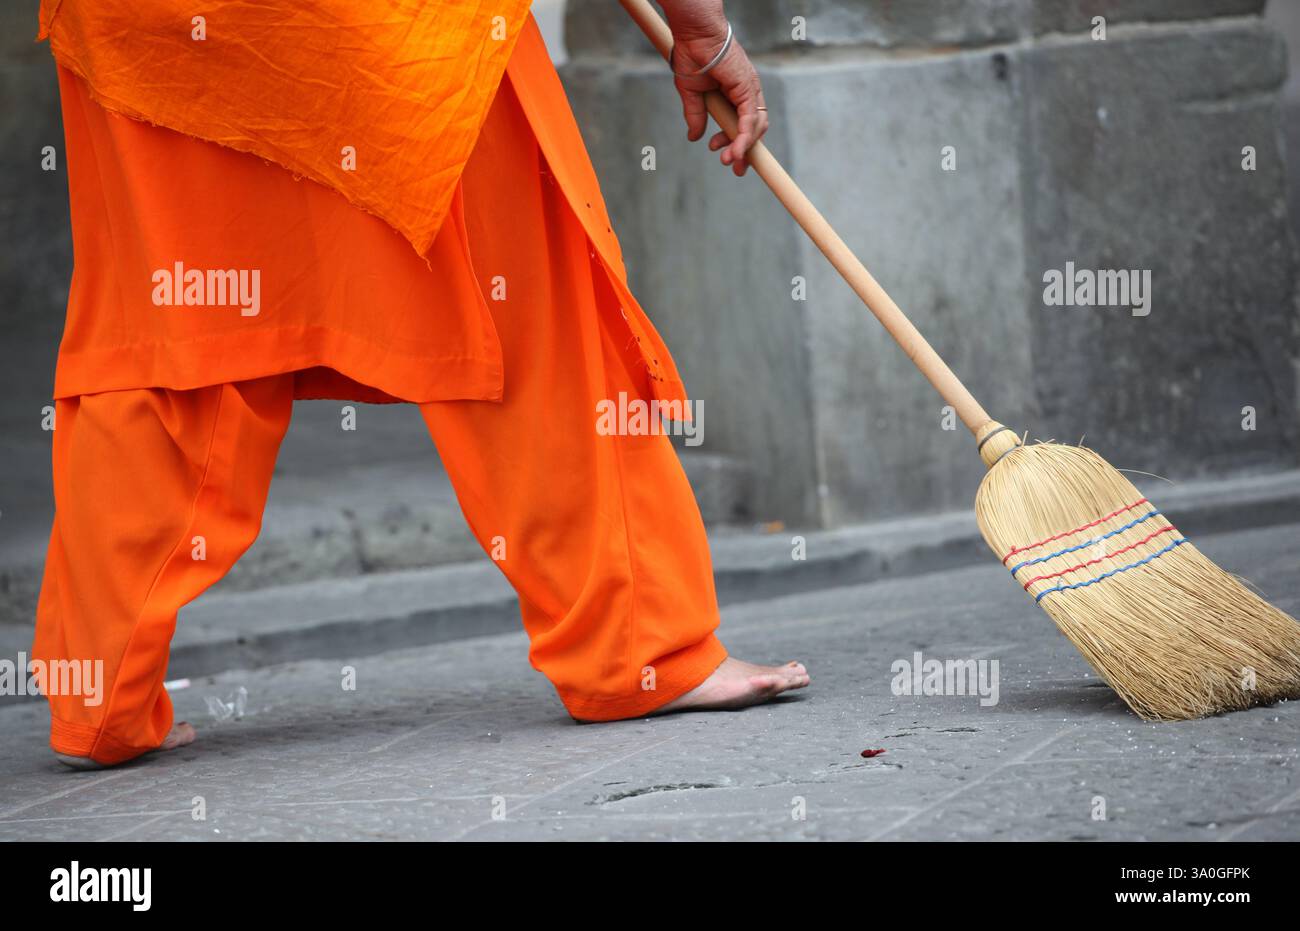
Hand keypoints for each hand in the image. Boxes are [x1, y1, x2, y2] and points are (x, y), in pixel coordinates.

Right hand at [659, 0, 767, 175]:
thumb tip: (694, 136)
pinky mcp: (747, 88)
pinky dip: (744, 137)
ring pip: (755, 127)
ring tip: (730, 162)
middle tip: (736, 169)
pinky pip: (750, 119)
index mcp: (735, 93)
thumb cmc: (693, 55)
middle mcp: (746, 92)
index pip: (744, 124)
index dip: (739, 144)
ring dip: (743, 148)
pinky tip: (736, 150)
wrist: (694, 35)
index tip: (729, 160)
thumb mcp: (691, 93)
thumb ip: (695, 116)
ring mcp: (749, 90)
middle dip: (746, 151)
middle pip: (755, 129)